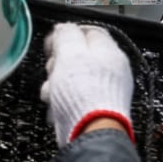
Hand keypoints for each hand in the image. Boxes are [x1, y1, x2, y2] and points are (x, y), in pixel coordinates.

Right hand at [39, 23, 133, 147]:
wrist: (89, 132)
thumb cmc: (82, 92)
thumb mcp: (70, 54)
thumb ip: (66, 35)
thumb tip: (63, 28)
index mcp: (109, 52)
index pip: (89, 31)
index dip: (67, 34)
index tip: (52, 44)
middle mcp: (111, 70)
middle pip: (79, 55)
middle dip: (59, 62)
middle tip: (52, 69)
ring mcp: (104, 90)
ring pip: (73, 77)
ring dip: (56, 82)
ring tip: (51, 93)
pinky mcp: (95, 107)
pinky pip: (74, 95)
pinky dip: (62, 99)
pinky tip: (55, 107)